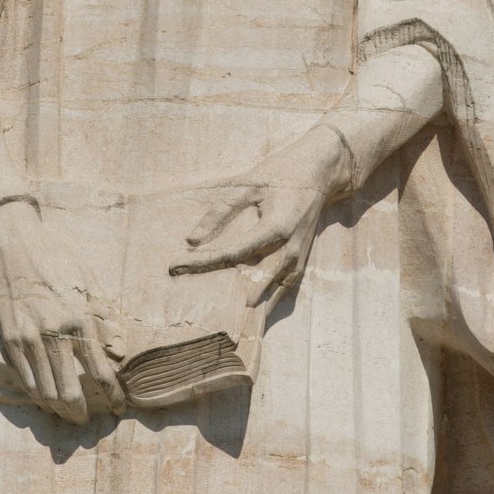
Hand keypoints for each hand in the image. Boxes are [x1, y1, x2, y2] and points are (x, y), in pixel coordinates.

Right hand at [0, 199, 125, 424]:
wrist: (12, 243)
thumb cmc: (55, 257)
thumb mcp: (88, 279)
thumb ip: (106, 315)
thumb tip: (120, 350)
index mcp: (79, 318)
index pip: (99, 370)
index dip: (111, 394)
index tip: (117, 406)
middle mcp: (54, 334)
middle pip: (69, 391)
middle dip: (81, 412)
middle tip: (88, 419)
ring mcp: (28, 339)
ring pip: (45, 392)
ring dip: (59, 409)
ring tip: (68, 414)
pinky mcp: (8, 340)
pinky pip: (24, 380)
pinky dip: (36, 395)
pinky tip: (45, 398)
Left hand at [170, 124, 350, 312]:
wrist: (319, 172)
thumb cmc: (280, 174)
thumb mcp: (248, 184)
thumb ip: (220, 211)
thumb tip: (191, 239)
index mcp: (276, 227)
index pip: (232, 253)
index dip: (202, 261)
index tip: (174, 266)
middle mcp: (290, 248)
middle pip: (251, 281)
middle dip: (221, 293)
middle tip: (193, 307)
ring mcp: (299, 258)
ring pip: (270, 292)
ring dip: (246, 307)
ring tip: (220, 322)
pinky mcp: (302, 260)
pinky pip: (283, 289)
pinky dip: (266, 302)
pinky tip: (248, 313)